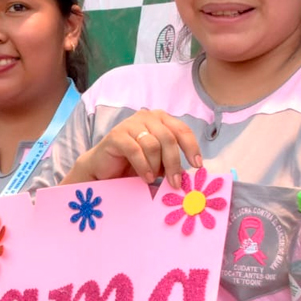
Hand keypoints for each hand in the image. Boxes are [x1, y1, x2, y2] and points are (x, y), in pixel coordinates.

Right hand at [69, 110, 200, 187]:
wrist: (103, 167)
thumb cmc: (133, 163)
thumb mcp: (158, 162)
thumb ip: (171, 162)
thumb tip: (189, 173)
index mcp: (160, 119)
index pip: (182, 130)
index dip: (191, 147)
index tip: (197, 166)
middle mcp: (146, 117)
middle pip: (169, 138)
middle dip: (174, 163)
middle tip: (175, 182)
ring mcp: (130, 124)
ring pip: (153, 145)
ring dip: (156, 166)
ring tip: (152, 178)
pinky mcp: (116, 135)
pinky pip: (135, 150)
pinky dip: (143, 166)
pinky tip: (145, 177)